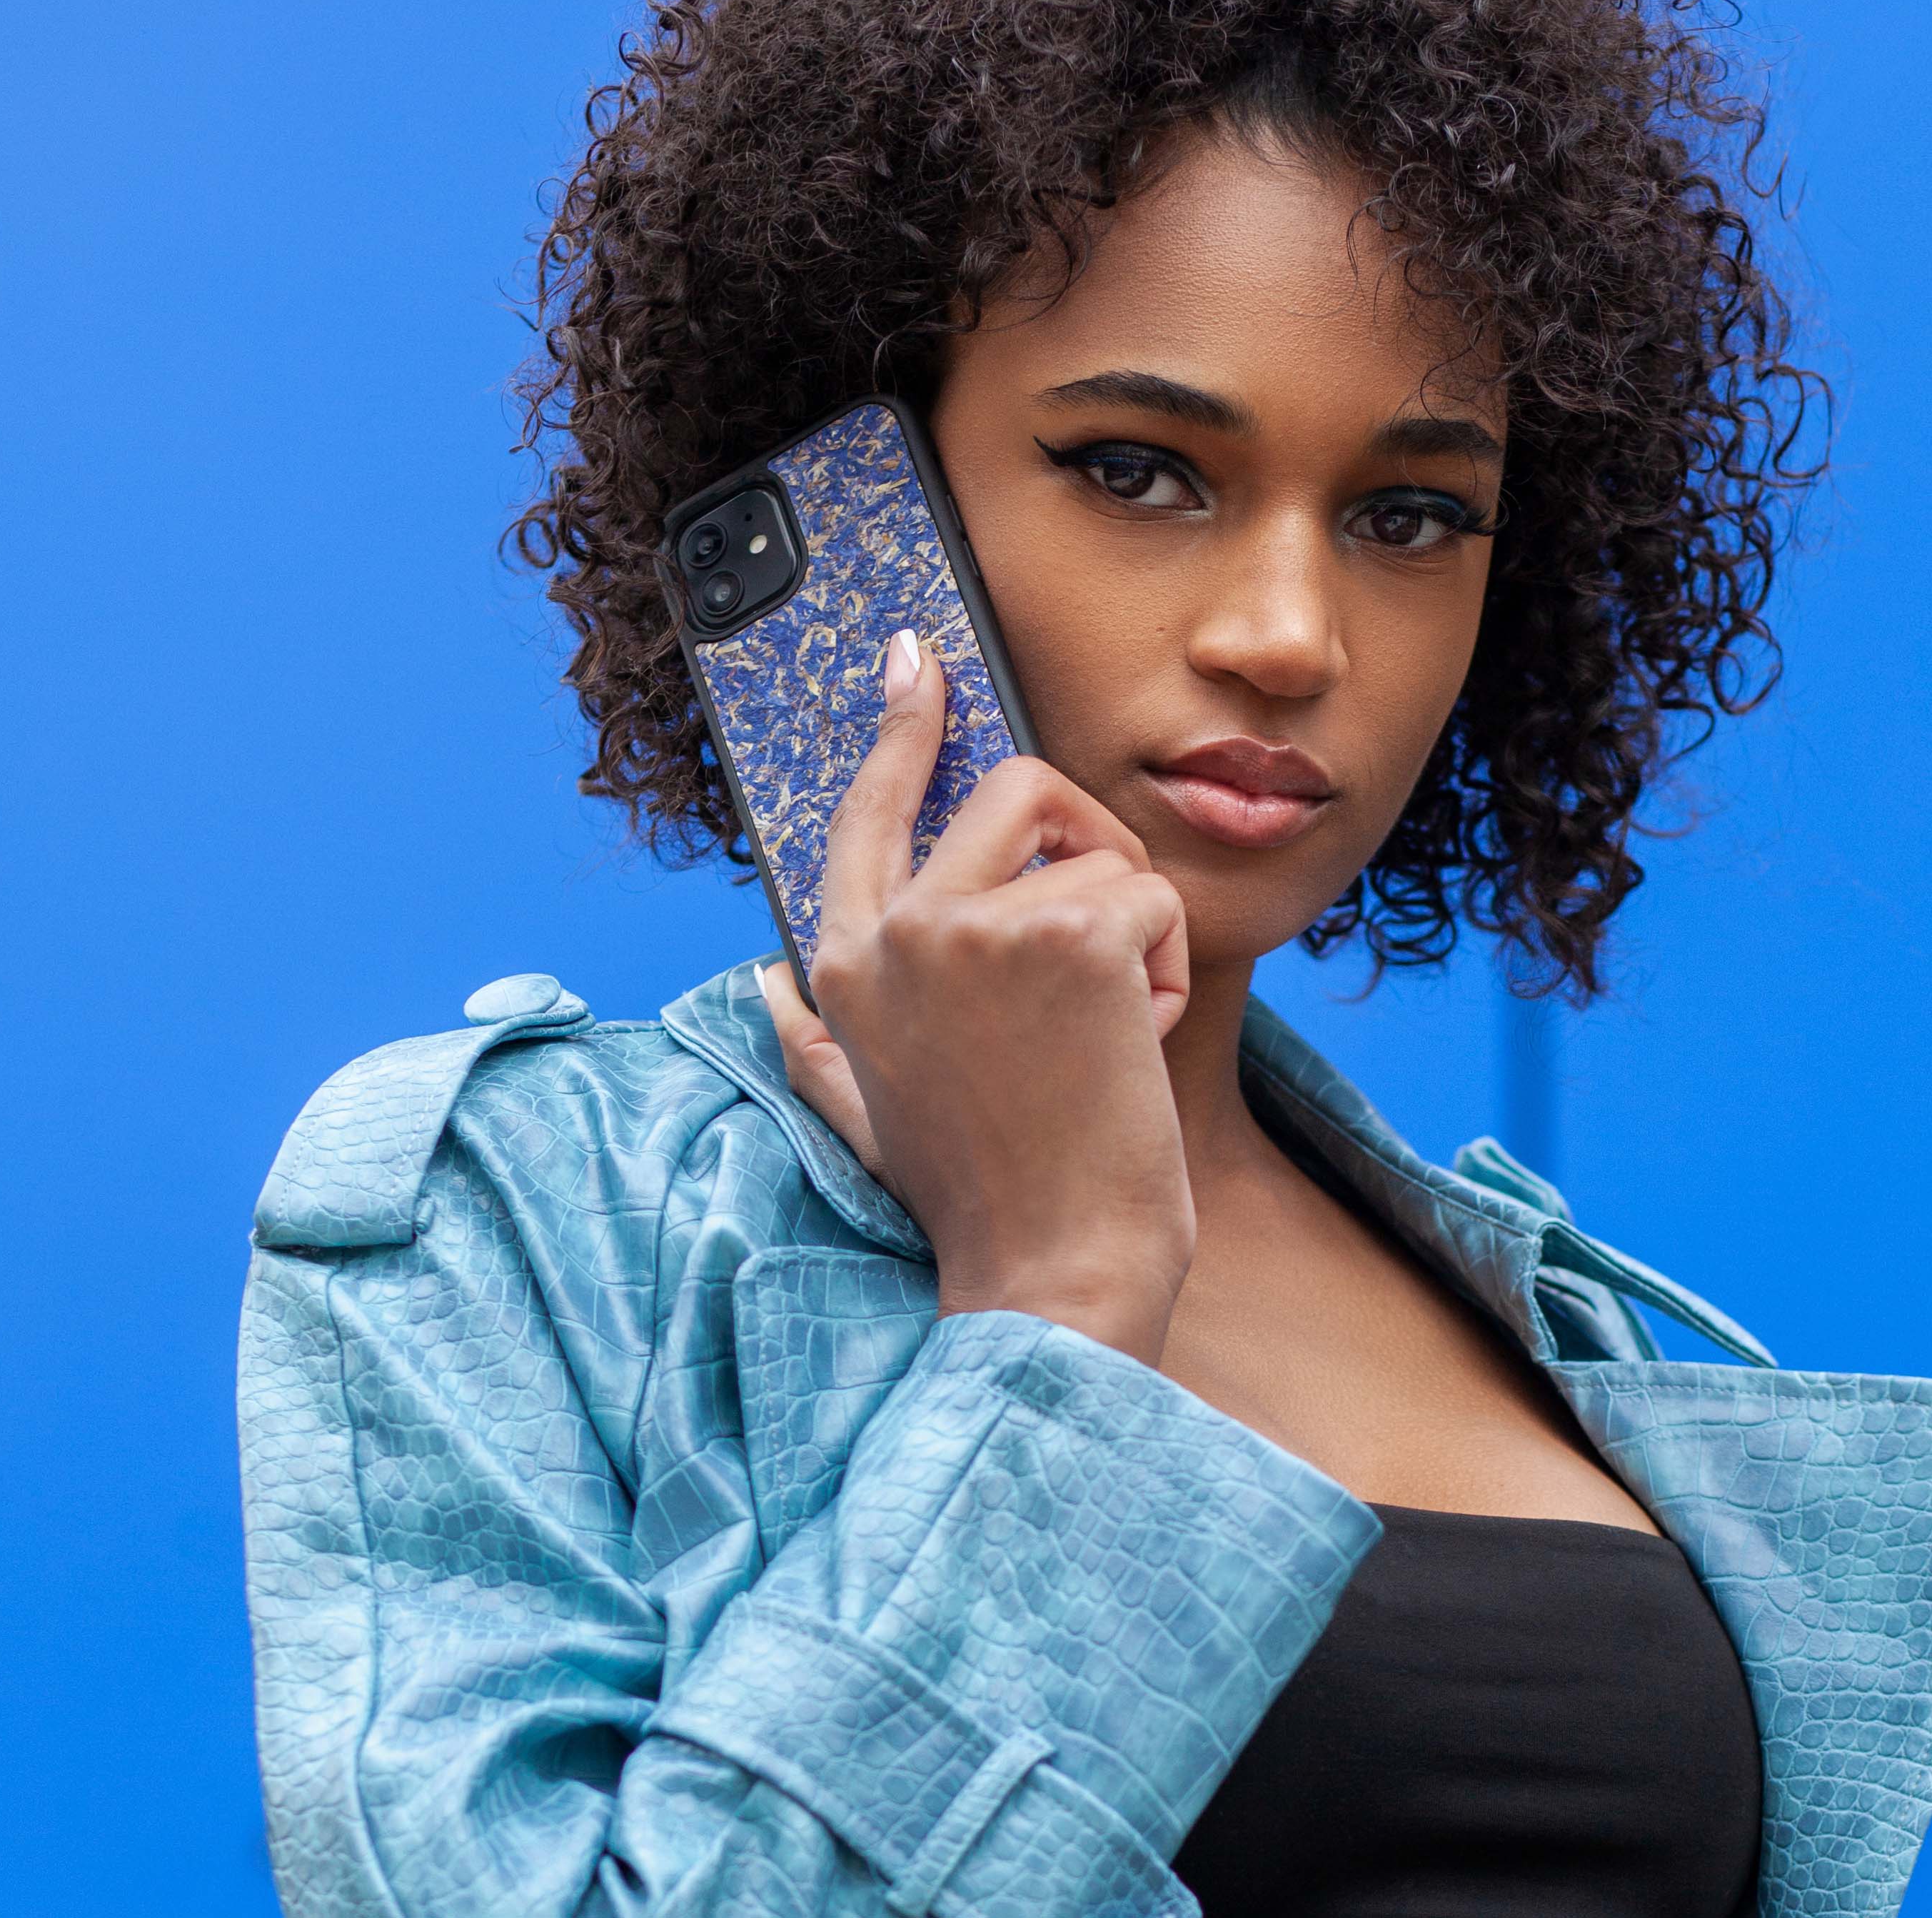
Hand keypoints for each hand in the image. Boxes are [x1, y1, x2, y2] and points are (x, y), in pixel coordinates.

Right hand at [761, 630, 1194, 1363]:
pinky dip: (1170, 968)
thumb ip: (812, 1041)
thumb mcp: (868, 1112)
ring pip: (1100, 850)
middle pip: (1016, 788)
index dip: (901, 725)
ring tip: (1108, 1032)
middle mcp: (896, 929)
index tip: (919, 657)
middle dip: (1084, 845)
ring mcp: (975, 926)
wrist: (1052, 1274)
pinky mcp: (1067, 937)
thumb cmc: (980, 1196)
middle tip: (1102, 944)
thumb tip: (761, 987)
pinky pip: (1154, 895)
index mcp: (844, 962)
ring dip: (1133, 933)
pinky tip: (1136, 1046)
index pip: (867, 807)